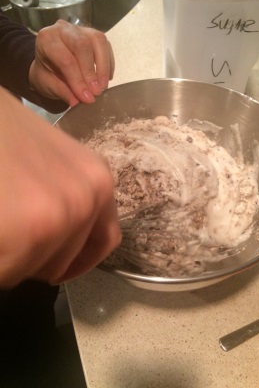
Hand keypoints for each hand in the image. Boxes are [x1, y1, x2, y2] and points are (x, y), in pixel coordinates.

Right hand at [0, 87, 120, 287]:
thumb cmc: (4, 131)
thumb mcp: (49, 156)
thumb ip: (65, 190)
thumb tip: (64, 225)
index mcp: (97, 177)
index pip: (104, 239)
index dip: (80, 257)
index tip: (61, 265)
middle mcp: (89, 197)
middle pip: (68, 259)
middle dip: (40, 257)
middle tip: (15, 233)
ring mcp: (61, 216)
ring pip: (39, 268)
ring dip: (18, 260)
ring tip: (4, 224)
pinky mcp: (29, 234)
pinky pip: (12, 271)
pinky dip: (3, 264)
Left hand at [28, 20, 114, 106]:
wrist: (50, 64)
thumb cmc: (47, 74)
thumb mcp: (49, 85)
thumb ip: (63, 92)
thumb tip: (78, 102)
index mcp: (46, 40)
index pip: (65, 59)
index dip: (78, 80)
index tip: (87, 98)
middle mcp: (63, 29)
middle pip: (82, 45)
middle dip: (91, 72)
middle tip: (97, 92)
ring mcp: (81, 29)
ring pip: (98, 41)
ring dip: (103, 67)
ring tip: (103, 86)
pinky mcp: (94, 35)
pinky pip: (106, 46)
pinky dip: (108, 64)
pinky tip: (106, 79)